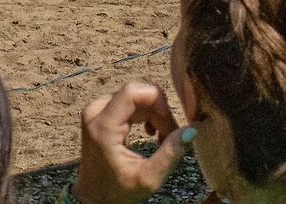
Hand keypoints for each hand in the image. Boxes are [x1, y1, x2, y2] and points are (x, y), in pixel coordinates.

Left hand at [73, 82, 188, 203]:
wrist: (93, 197)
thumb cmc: (118, 192)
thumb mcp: (148, 178)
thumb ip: (170, 154)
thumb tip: (191, 130)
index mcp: (103, 126)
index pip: (132, 91)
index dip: (158, 101)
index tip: (170, 124)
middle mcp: (95, 112)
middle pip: (137, 94)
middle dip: (160, 112)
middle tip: (170, 137)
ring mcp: (96, 111)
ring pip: (135, 98)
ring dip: (154, 115)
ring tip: (162, 139)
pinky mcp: (100, 113)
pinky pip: (129, 103)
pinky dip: (145, 115)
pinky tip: (151, 134)